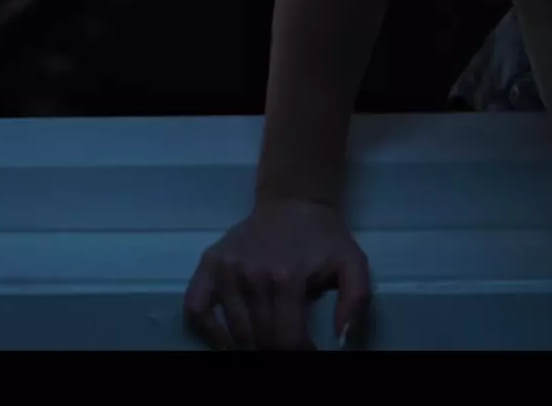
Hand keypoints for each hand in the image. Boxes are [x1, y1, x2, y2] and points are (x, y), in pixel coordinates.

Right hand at [184, 198, 371, 349]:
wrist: (293, 200)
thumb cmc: (323, 236)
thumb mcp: (353, 262)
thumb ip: (355, 300)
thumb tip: (341, 338)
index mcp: (287, 278)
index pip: (287, 338)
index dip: (300, 352)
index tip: (308, 350)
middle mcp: (252, 276)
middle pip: (261, 337)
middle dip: (277, 347)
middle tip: (288, 342)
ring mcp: (227, 270)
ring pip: (234, 329)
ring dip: (250, 343)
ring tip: (266, 341)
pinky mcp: (210, 264)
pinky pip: (196, 308)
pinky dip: (208, 331)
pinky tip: (225, 341)